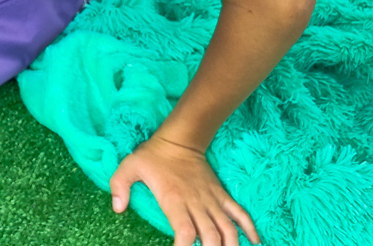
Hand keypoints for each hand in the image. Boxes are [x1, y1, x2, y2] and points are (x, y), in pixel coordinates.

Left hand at [109, 135, 259, 245]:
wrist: (179, 138)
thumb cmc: (152, 156)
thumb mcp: (129, 167)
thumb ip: (120, 186)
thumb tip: (118, 209)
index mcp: (174, 200)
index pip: (185, 231)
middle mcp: (196, 203)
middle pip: (211, 236)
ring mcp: (212, 200)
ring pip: (228, 229)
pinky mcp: (221, 195)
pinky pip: (239, 213)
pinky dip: (249, 228)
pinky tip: (254, 242)